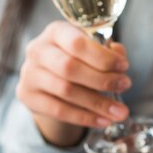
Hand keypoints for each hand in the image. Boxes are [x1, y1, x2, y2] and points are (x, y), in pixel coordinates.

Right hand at [16, 21, 130, 146]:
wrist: (49, 78)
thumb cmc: (78, 58)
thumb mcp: (92, 49)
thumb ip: (108, 51)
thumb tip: (119, 58)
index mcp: (56, 31)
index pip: (77, 43)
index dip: (103, 57)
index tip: (124, 67)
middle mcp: (38, 50)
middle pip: (70, 68)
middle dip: (102, 79)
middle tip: (125, 86)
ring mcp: (29, 74)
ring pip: (66, 91)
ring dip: (97, 103)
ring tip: (120, 111)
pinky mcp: (27, 96)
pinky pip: (59, 110)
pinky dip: (84, 117)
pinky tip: (103, 121)